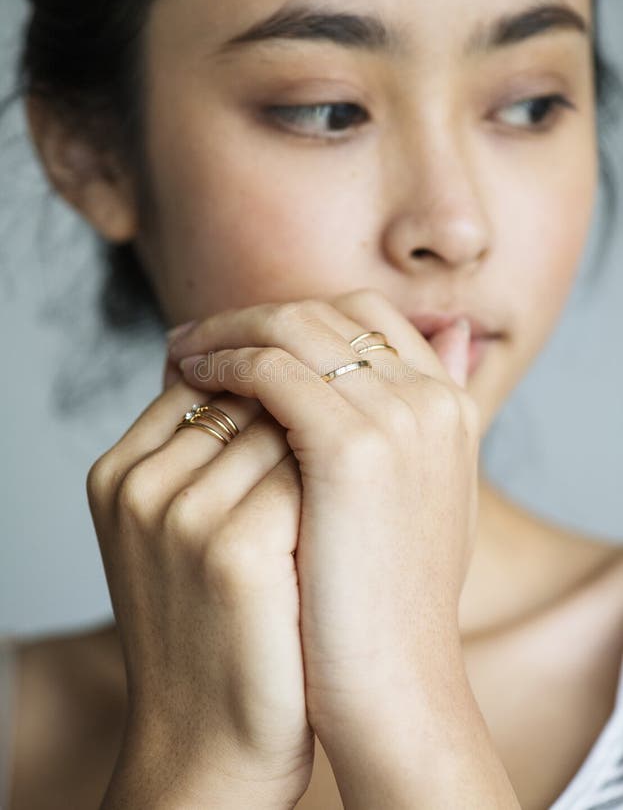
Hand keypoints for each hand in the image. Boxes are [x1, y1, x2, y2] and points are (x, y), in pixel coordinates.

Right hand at [86, 379, 313, 807]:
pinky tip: (351, 517)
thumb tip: (269, 383)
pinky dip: (339, 484)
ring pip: (283, 424)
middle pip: (244, 395)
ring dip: (324, 443)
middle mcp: (141, 484)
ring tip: (343, 488)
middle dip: (297, 414)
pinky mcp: (236, 551)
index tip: (303, 425)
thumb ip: (203, 455)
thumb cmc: (210, 627)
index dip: (264, 396)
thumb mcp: (177, 532)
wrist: (211, 739)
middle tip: (333, 454)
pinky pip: (308, 474)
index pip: (202, 382)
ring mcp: (183, 515)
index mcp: (118, 472)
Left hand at [167, 288, 479, 745]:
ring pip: (293, 327)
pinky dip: (225, 361)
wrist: (395, 685)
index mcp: (450, 404)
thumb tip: (372, 385)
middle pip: (329, 311)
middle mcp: (432, 397)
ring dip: (228, 329)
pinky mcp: (353, 446)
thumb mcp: (409, 498)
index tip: (245, 335)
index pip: (367, 317)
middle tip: (201, 334)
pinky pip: (270, 369)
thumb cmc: (386, 600)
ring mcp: (398, 417)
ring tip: (183, 350)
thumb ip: (400, 430)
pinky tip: (191, 377)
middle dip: (256, 314)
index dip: (298, 317)